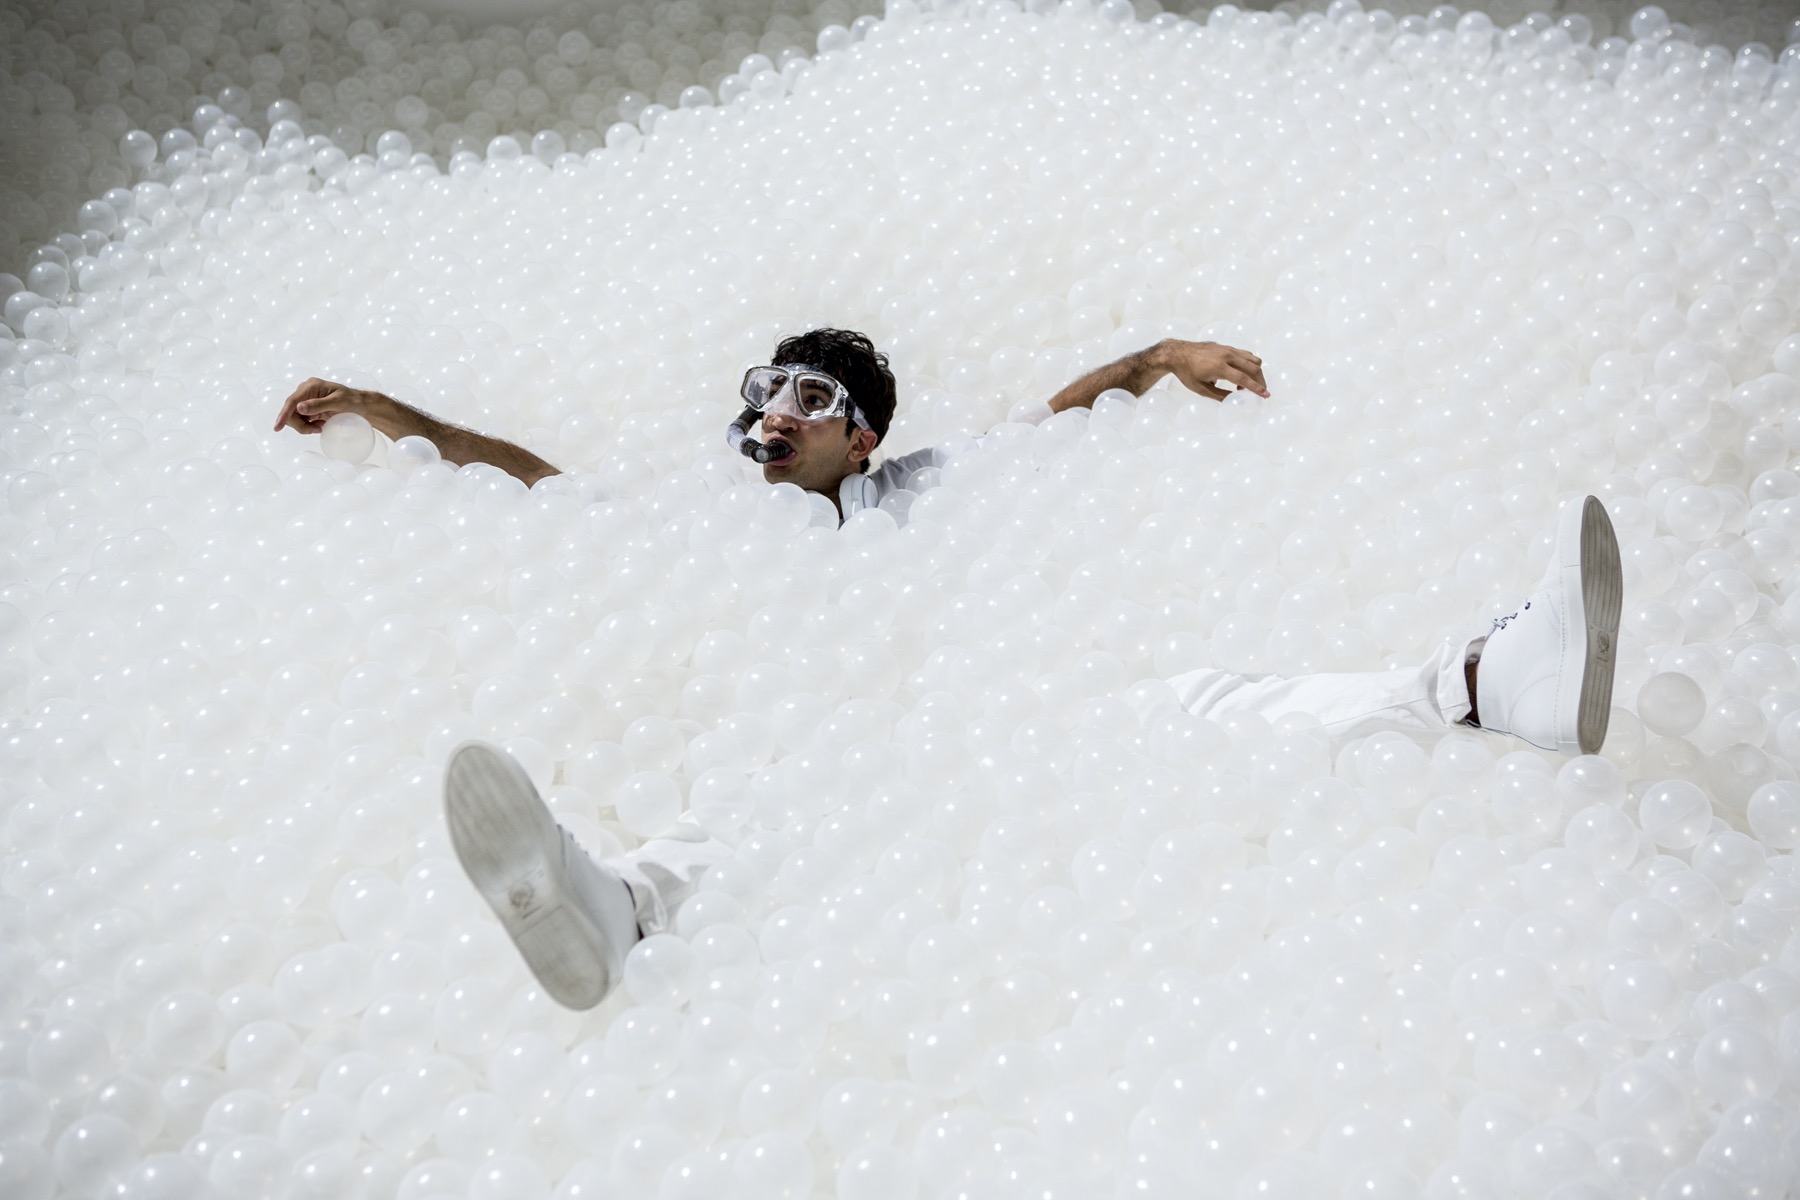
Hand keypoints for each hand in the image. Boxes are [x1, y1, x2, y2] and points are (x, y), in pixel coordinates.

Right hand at [274, 378, 392, 434]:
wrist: (361, 406)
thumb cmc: (352, 401)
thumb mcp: (338, 403)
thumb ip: (319, 405)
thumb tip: (299, 408)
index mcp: (310, 386)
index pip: (292, 401)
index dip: (284, 414)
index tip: (277, 427)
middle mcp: (305, 391)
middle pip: (290, 411)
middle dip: (300, 424)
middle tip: (316, 430)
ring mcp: (306, 400)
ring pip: (294, 418)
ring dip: (305, 427)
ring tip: (321, 427)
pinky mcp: (309, 409)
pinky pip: (301, 421)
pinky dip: (308, 427)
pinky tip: (320, 426)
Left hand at [1158, 340, 1268, 400]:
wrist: (1177, 353)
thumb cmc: (1187, 373)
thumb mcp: (1201, 389)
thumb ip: (1220, 395)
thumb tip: (1236, 401)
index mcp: (1219, 368)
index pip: (1243, 379)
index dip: (1256, 388)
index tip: (1266, 395)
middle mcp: (1226, 356)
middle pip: (1253, 368)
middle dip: (1260, 381)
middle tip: (1260, 392)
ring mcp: (1227, 349)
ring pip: (1252, 359)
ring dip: (1255, 373)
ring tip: (1243, 386)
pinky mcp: (1227, 347)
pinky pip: (1245, 355)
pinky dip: (1248, 365)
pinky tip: (1239, 374)